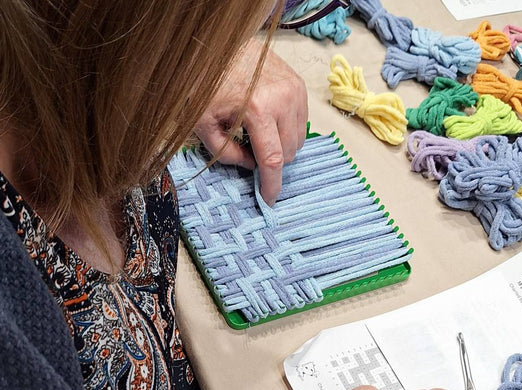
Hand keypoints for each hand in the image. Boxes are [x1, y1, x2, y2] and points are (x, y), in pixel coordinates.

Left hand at [194, 38, 307, 205]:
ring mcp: (295, 90)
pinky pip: (301, 122)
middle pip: (289, 153)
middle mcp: (284, 100)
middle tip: (250, 154)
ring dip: (281, 146)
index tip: (269, 199)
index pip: (273, 160)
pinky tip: (269, 123)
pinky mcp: (298, 85)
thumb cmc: (206, 80)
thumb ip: (228, 154)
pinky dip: (287, 130)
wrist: (218, 43)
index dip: (272, 185)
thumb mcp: (205, 124)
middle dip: (271, 162)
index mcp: (259, 110)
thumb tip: (251, 167)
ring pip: (298, 139)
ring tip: (258, 136)